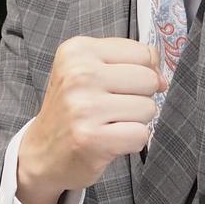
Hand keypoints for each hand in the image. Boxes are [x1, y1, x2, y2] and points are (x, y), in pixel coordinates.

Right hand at [19, 36, 160, 203]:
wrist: (41, 152)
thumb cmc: (73, 109)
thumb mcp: (89, 70)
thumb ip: (129, 63)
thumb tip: (163, 79)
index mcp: (77, 51)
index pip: (143, 53)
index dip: (142, 72)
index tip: (119, 85)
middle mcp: (79, 75)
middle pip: (149, 80)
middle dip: (139, 97)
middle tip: (111, 108)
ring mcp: (84, 107)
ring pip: (148, 108)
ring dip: (135, 121)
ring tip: (108, 124)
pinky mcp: (92, 138)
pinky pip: (141, 135)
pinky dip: (131, 142)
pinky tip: (109, 140)